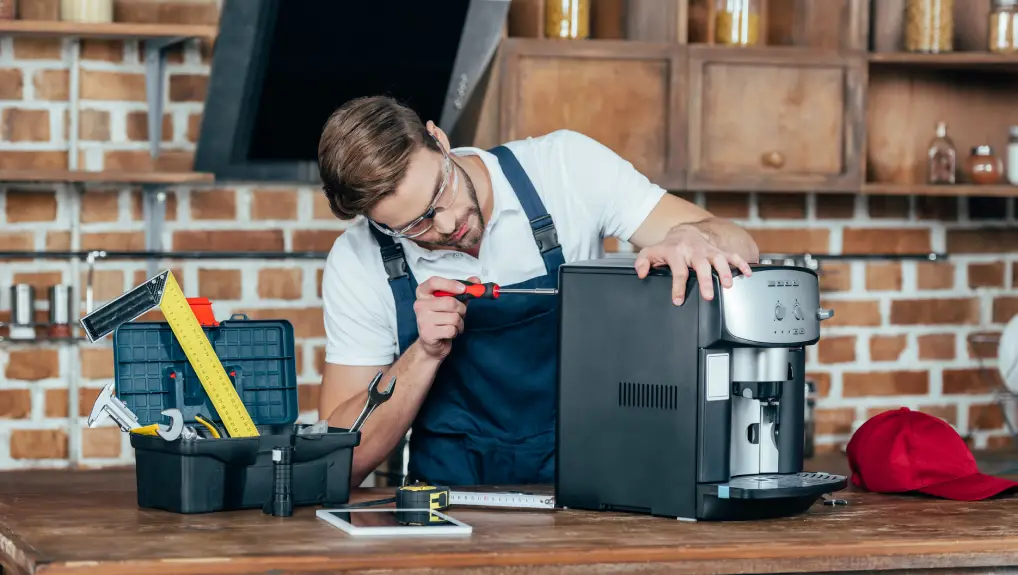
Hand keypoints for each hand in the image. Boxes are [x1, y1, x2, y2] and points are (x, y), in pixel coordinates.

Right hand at [412, 276, 478, 358]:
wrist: (432, 343)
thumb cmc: (443, 319)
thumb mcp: (453, 302)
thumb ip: (463, 290)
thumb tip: (476, 280)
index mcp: (423, 293)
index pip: (434, 282)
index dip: (450, 284)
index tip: (463, 289)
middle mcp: (420, 305)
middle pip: (450, 302)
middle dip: (461, 309)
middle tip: (459, 314)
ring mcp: (422, 319)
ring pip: (453, 317)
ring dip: (459, 323)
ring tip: (453, 325)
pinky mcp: (427, 333)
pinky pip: (451, 329)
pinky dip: (456, 332)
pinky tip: (449, 333)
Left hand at [634, 223, 752, 304]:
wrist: (684, 232)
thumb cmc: (668, 247)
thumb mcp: (651, 252)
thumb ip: (643, 262)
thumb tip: (641, 273)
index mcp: (677, 252)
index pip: (678, 271)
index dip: (678, 287)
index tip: (678, 300)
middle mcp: (694, 251)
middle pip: (701, 265)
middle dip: (706, 280)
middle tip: (709, 295)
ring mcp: (708, 250)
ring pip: (719, 259)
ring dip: (725, 271)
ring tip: (728, 285)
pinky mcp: (719, 250)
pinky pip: (732, 255)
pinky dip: (741, 263)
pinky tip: (747, 274)